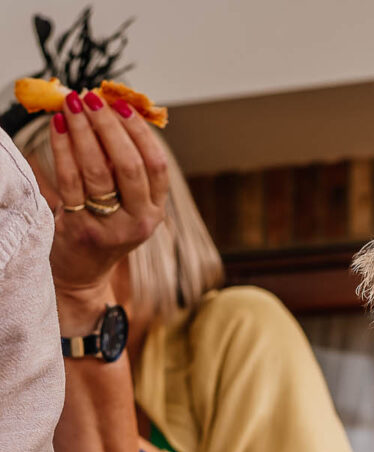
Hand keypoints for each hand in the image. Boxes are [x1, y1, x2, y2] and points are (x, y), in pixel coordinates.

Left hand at [39, 92, 167, 303]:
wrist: (82, 271)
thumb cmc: (102, 225)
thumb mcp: (126, 203)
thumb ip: (125, 168)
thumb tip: (112, 113)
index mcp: (155, 210)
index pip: (156, 165)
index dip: (140, 133)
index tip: (121, 106)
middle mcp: (139, 221)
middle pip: (130, 166)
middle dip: (109, 126)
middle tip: (92, 98)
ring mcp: (111, 227)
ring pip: (98, 170)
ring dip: (83, 131)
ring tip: (71, 105)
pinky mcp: (81, 229)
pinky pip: (70, 181)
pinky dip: (62, 148)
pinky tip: (57, 126)